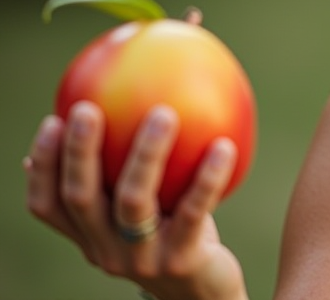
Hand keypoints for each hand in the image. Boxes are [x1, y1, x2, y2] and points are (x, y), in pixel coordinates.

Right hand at [25, 101, 249, 299]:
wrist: (207, 295)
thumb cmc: (176, 236)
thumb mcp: (149, 211)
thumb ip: (128, 178)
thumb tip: (123, 116)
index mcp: (90, 238)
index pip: (47, 206)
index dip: (43, 166)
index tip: (54, 120)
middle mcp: (106, 251)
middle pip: (80, 198)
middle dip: (78, 152)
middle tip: (88, 108)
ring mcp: (140, 260)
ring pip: (133, 201)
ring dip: (147, 153)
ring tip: (164, 113)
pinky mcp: (181, 261)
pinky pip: (194, 210)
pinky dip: (208, 177)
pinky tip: (224, 144)